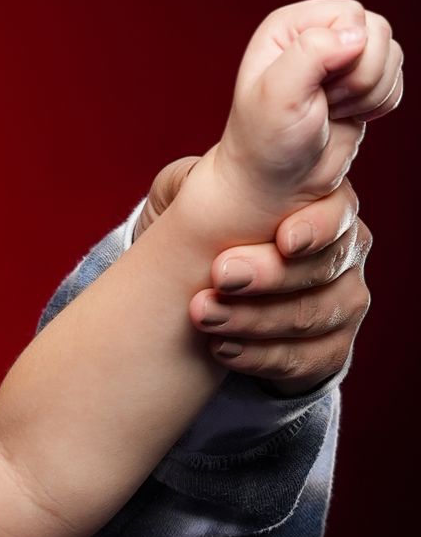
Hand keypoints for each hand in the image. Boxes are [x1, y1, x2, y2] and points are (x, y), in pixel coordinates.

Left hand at [139, 158, 373, 393]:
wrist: (205, 316)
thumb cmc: (206, 246)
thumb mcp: (193, 207)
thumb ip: (197, 182)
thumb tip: (197, 177)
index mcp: (320, 206)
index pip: (336, 210)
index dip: (316, 226)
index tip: (283, 238)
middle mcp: (343, 252)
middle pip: (323, 266)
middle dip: (269, 274)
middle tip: (221, 276)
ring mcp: (343, 303)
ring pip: (311, 315)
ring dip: (254, 318)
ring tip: (205, 316)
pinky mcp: (331, 350)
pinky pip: (306, 359)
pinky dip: (260, 357)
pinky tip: (223, 349)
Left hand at [197, 0, 401, 238]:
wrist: (275, 185)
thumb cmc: (267, 143)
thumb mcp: (278, 95)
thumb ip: (310, 53)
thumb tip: (355, 36)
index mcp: (290, 25)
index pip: (351, 14)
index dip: (345, 54)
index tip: (316, 88)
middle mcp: (318, 33)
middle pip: (377, 31)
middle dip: (361, 76)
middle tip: (325, 104)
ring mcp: (342, 56)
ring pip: (392, 54)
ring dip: (369, 92)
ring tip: (332, 111)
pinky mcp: (361, 82)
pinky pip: (396, 79)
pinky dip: (379, 103)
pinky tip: (348, 116)